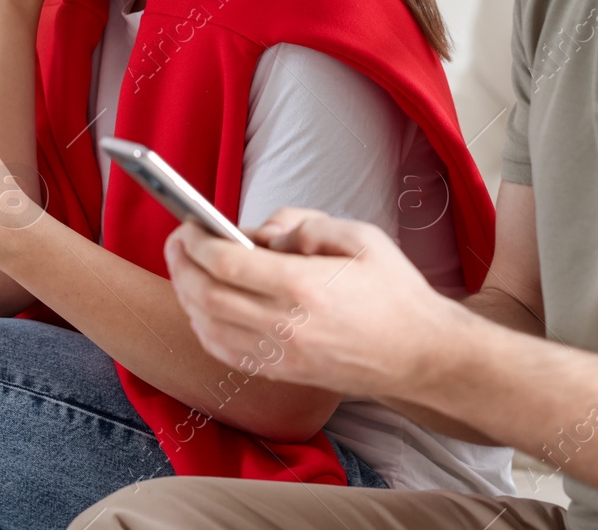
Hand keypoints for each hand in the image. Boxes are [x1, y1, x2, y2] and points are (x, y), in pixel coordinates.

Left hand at [164, 208, 465, 398]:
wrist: (420, 354)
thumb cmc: (394, 292)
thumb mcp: (360, 237)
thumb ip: (306, 224)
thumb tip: (261, 231)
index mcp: (305, 286)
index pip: (227, 262)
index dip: (198, 242)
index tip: (190, 224)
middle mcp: (287, 325)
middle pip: (207, 296)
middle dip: (181, 265)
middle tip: (177, 241)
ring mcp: (282, 355)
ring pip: (208, 327)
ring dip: (187, 296)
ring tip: (186, 269)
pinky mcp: (282, 373)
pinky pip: (224, 352)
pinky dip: (203, 327)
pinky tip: (203, 306)